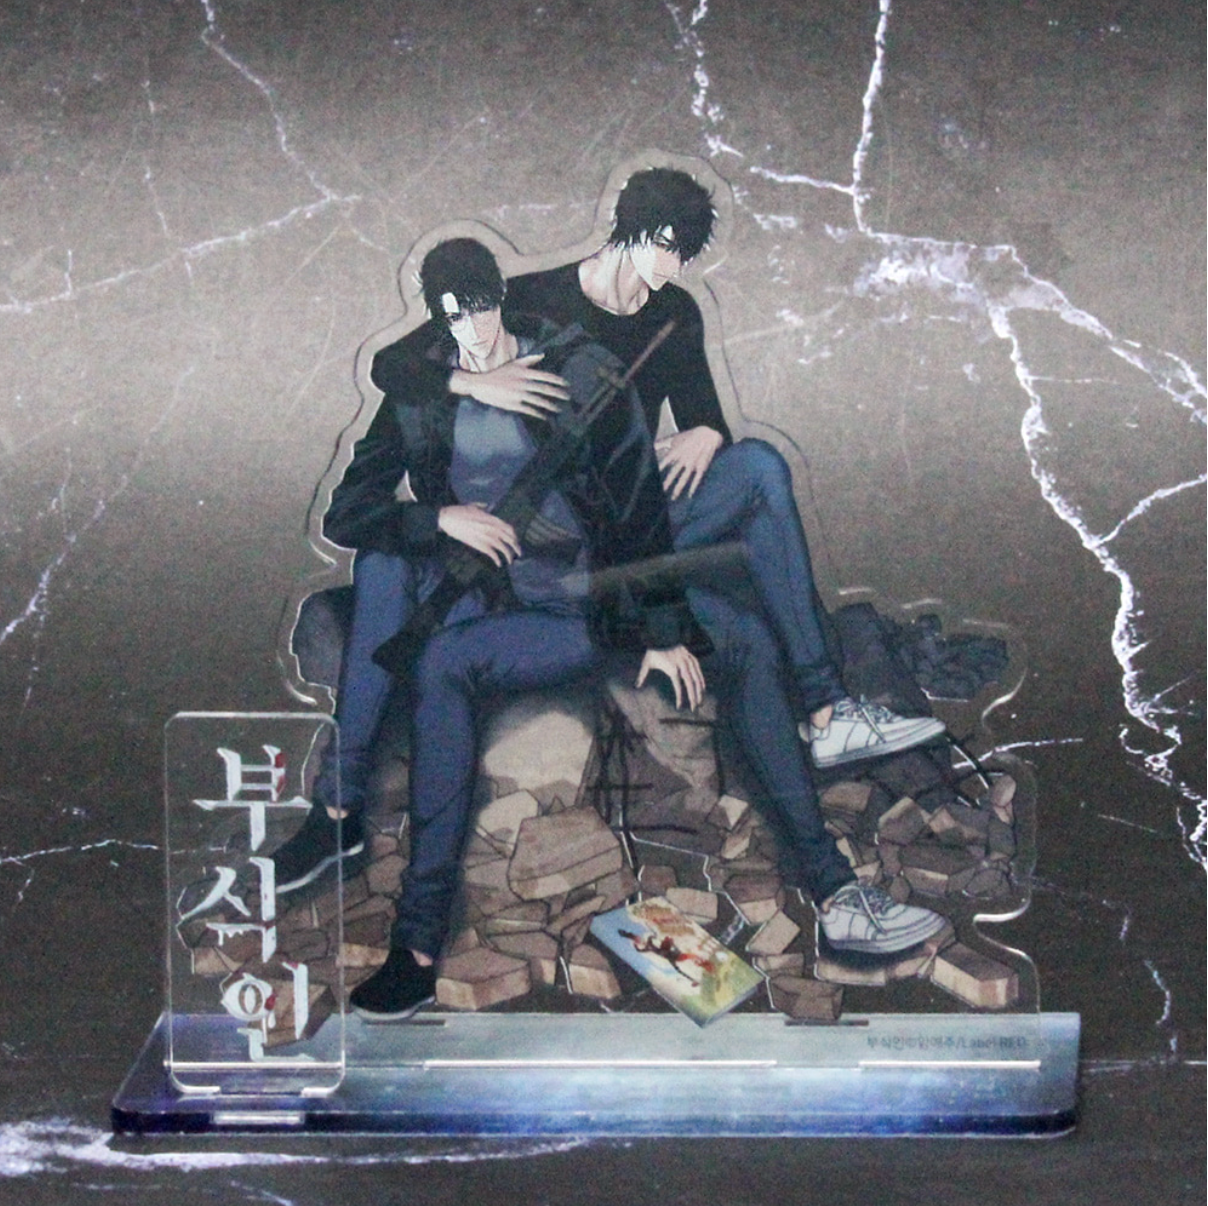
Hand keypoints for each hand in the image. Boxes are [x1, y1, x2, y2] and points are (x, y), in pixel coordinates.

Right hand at [437, 503, 520, 565]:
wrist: (448, 518)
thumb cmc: (459, 511)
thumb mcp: (473, 506)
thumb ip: (483, 507)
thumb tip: (488, 506)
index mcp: (492, 518)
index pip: (509, 528)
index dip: (514, 536)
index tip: (515, 541)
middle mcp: (492, 527)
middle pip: (510, 539)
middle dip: (516, 547)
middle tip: (519, 553)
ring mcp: (486, 536)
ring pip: (503, 548)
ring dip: (509, 556)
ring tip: (510, 561)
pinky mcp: (479, 544)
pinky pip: (493, 554)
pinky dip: (497, 560)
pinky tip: (499, 564)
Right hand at [452, 354, 569, 418]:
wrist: (481, 384)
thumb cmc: (498, 373)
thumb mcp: (513, 364)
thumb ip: (529, 360)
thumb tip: (543, 355)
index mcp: (523, 372)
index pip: (545, 376)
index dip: (557, 380)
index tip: (566, 384)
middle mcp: (523, 383)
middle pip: (544, 389)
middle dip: (558, 394)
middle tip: (567, 397)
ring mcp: (518, 394)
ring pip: (539, 401)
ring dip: (550, 406)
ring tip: (558, 409)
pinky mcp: (513, 404)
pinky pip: (529, 410)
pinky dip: (538, 414)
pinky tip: (545, 417)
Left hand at [636, 645, 705, 710]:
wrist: (661, 633)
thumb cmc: (653, 650)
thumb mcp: (646, 662)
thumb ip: (642, 675)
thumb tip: (636, 686)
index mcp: (671, 668)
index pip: (678, 686)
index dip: (679, 697)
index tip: (679, 707)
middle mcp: (681, 665)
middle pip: (690, 683)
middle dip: (693, 697)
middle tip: (695, 708)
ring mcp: (687, 660)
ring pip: (696, 676)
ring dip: (699, 689)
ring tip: (700, 700)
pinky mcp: (690, 656)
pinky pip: (698, 668)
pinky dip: (701, 677)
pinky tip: (702, 686)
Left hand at [655, 426, 723, 499]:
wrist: (707, 434)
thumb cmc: (689, 437)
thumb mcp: (674, 439)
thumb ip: (661, 443)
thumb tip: (650, 446)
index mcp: (676, 452)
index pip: (664, 462)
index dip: (658, 468)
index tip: (651, 476)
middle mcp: (683, 459)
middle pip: (673, 473)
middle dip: (666, 483)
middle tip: (660, 492)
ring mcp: (693, 464)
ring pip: (684, 478)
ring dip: (678, 488)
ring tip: (673, 498)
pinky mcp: (701, 467)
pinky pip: (697, 479)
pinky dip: (693, 487)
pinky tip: (690, 495)